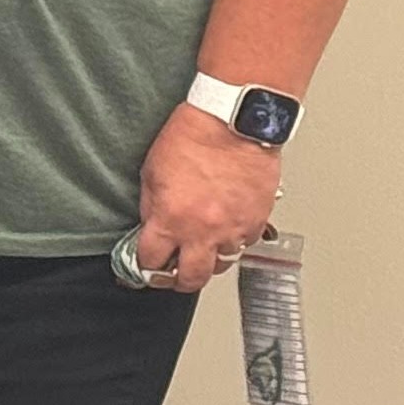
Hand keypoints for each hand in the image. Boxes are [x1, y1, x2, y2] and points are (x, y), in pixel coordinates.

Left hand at [129, 105, 279, 293]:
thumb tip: (152, 226)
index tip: (146, 266)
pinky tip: (227, 227)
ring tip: (202, 247)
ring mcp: (233, 230)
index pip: (152, 262)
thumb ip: (151, 207)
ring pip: (222, 264)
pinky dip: (235, 240)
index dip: (146, 266)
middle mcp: (203, 231)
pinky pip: (245, 244)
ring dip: (210, 259)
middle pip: (191, 279)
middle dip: (179, 281)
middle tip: (175, 275)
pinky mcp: (257, 222)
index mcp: (170, 220)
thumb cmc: (192, 138)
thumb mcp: (151, 173)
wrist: (233, 124)